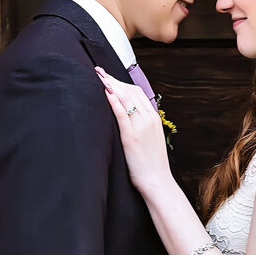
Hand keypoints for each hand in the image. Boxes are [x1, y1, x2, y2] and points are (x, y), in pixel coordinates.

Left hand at [96, 67, 171, 194]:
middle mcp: (149, 119)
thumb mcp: (151, 139)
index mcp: (154, 118)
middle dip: (114, 80)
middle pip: (130, 92)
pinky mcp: (131, 137)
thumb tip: (129, 117)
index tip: (109, 77)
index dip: (122, 82)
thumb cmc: (151, 164)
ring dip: (111, 85)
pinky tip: (105, 92)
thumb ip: (142, 126)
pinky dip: (113, 101)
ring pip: (126, 99)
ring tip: (98, 77)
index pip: (138, 92)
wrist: (157, 181)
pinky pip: (121, 114)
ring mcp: (141, 127)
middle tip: (99, 72)